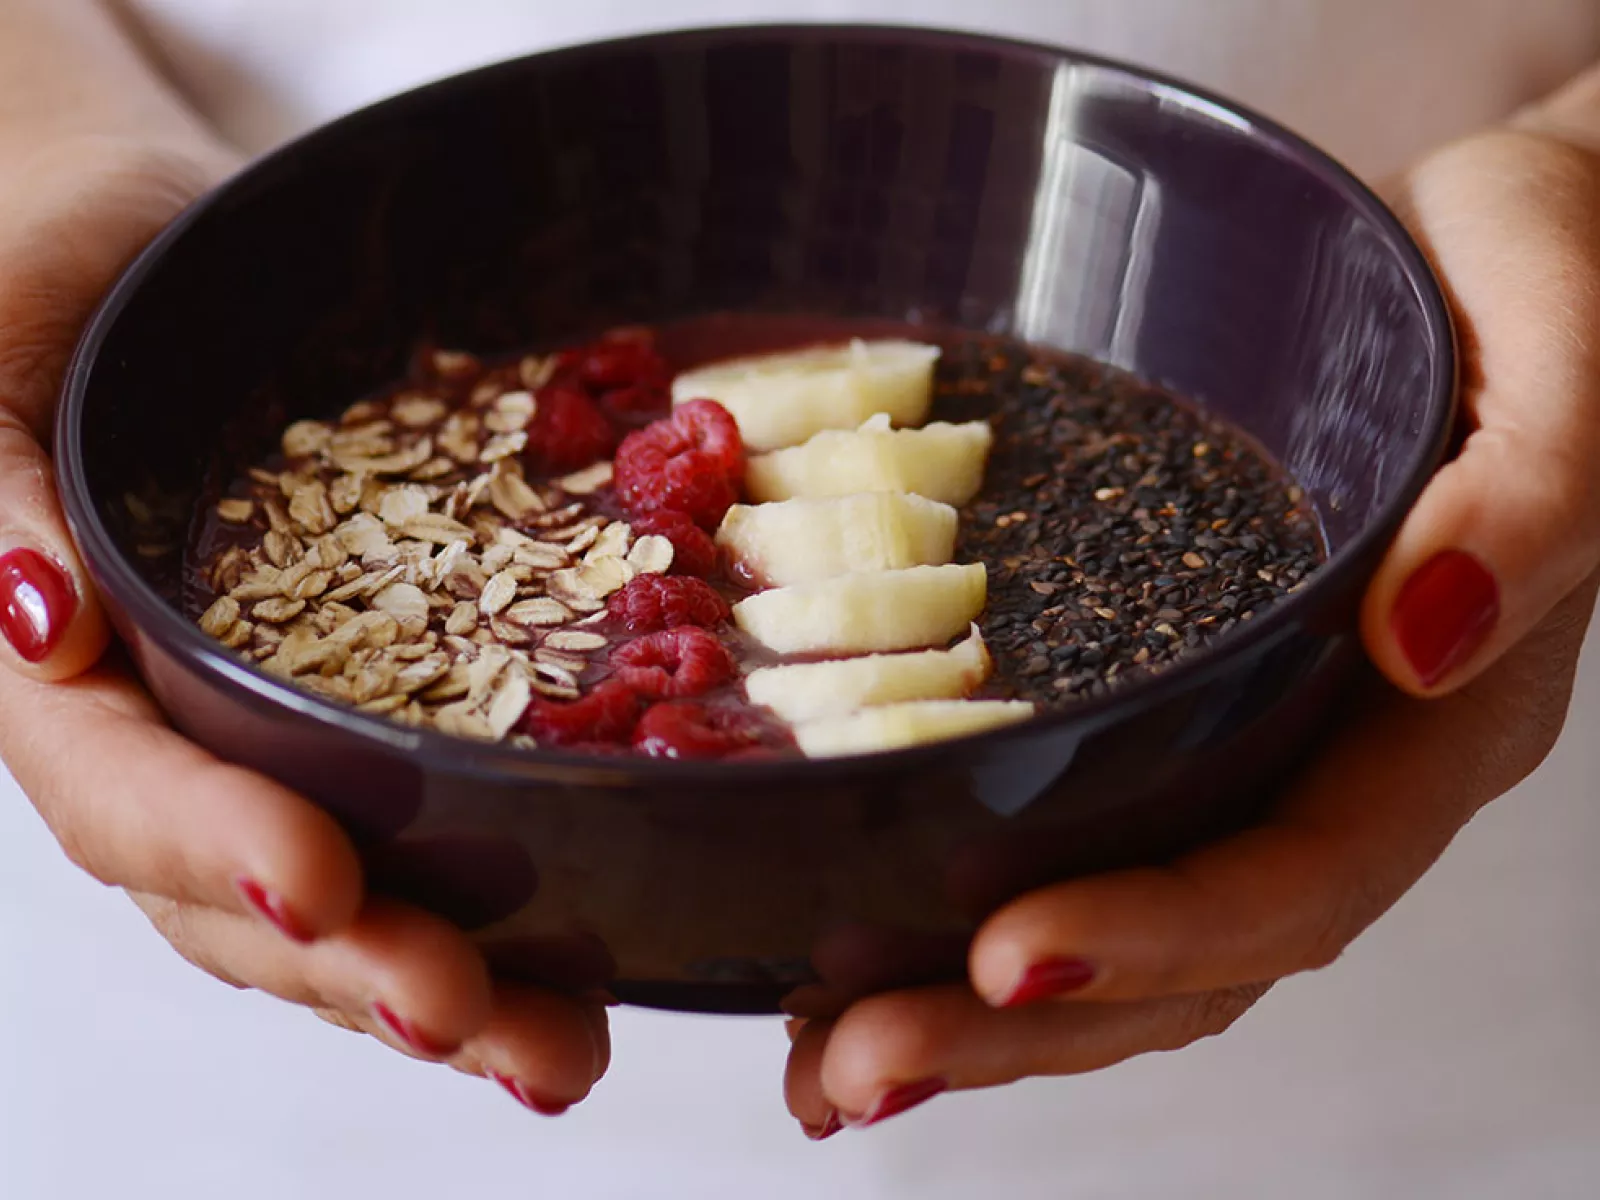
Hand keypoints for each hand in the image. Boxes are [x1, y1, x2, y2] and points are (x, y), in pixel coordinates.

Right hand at [0, 136, 606, 1115]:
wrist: (158, 250)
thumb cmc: (47, 284)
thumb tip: (39, 622)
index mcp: (59, 677)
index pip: (122, 796)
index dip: (214, 850)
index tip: (321, 888)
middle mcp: (170, 737)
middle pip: (246, 900)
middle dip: (362, 969)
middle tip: (479, 1021)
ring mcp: (275, 736)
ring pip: (349, 896)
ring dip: (450, 983)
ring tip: (558, 1053)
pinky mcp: (375, 705)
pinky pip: (429, 818)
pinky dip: (501, 896)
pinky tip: (587, 957)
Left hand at [783, 68, 1599, 1136]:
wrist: (1490, 262)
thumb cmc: (1541, 274)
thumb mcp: (1561, 331)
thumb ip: (1532, 486)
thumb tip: (1429, 630)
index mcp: (1442, 710)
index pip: (1303, 870)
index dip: (1163, 932)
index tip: (1005, 959)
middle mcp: (1346, 757)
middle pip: (1194, 950)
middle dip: (1021, 1027)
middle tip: (849, 1070)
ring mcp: (1262, 742)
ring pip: (1131, 923)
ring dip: (976, 1013)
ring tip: (824, 1064)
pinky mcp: (1184, 700)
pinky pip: (1091, 834)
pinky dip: (970, 909)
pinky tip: (859, 947)